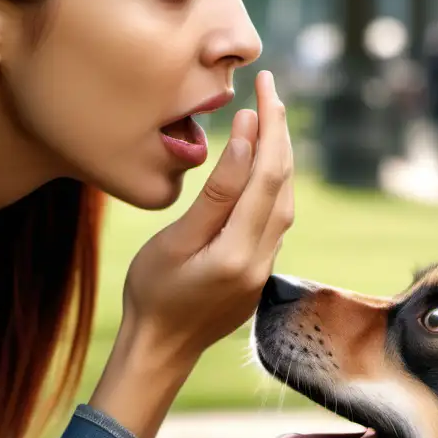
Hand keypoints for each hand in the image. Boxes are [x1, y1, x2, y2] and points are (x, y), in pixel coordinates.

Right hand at [121, 69, 293, 367]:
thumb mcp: (176, 240)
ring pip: (284, 199)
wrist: (160, 350)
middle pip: (282, 182)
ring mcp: (265, 267)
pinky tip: (263, 164)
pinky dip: (273, 181)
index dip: (268, 128)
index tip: (261, 90)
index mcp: (239, 251)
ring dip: (280, 155)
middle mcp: (262, 259)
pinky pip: (276, 216)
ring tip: (271, 116)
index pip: (265, 175)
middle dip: (280, 132)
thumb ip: (216, 193)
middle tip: (270, 88)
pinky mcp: (260, 271)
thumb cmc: (153, 293)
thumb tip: (246, 141)